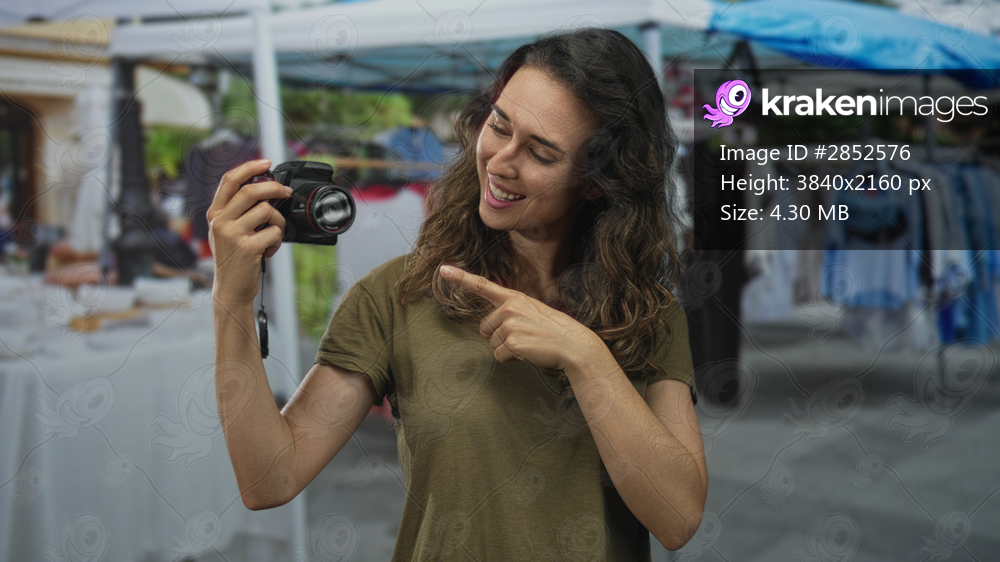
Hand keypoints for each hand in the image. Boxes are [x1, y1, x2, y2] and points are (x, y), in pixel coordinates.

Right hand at [207, 159, 290, 306]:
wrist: (230, 289)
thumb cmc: (234, 258)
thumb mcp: (227, 231)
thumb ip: (237, 210)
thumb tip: (264, 188)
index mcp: (214, 214)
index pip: (229, 180)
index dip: (250, 167)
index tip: (266, 162)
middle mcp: (220, 221)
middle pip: (251, 191)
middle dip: (274, 188)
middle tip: (286, 192)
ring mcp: (232, 234)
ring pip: (267, 212)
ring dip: (278, 222)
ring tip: (272, 235)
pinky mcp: (247, 248)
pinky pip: (274, 232)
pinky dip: (278, 240)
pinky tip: (270, 249)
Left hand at [439, 265, 605, 371]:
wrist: (574, 345)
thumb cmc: (553, 331)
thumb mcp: (532, 312)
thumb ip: (508, 314)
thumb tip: (484, 329)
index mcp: (514, 298)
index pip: (482, 285)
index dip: (461, 277)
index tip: (443, 269)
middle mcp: (510, 308)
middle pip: (485, 328)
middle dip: (500, 337)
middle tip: (524, 337)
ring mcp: (510, 324)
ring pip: (492, 343)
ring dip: (508, 349)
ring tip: (530, 344)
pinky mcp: (512, 342)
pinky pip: (500, 356)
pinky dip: (513, 359)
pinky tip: (530, 353)